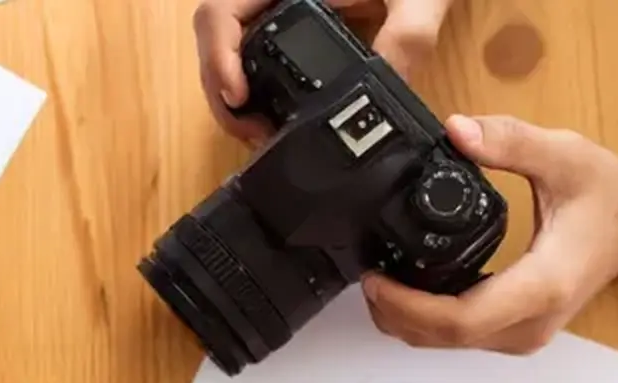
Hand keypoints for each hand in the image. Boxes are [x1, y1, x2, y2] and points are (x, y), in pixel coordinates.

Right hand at [195, 0, 453, 142]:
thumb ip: (406, 39)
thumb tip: (377, 99)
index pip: (220, 10)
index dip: (217, 57)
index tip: (239, 98)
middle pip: (211, 38)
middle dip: (221, 93)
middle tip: (253, 134)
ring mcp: (271, 9)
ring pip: (221, 51)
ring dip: (230, 100)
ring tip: (260, 134)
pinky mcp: (280, 26)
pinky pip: (244, 58)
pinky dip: (246, 96)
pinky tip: (268, 120)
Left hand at [364, 115, 617, 353]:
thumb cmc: (608, 197)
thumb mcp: (565, 155)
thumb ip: (510, 141)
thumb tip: (457, 129)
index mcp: (541, 286)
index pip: (460, 319)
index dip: (408, 307)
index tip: (376, 281)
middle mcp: (527, 324)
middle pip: (442, 339)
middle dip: (395, 314)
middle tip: (367, 277)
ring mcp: (520, 336)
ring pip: (445, 345)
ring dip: (405, 320)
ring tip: (379, 282)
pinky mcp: (512, 334)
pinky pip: (457, 338)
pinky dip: (425, 320)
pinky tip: (407, 292)